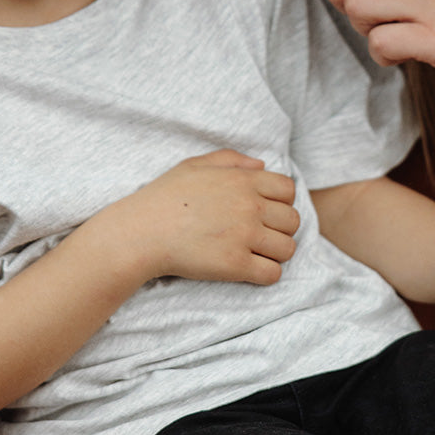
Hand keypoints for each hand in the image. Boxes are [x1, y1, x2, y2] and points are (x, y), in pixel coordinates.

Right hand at [114, 150, 299, 285]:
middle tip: (261, 235)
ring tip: (257, 253)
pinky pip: (272, 273)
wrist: (142, 231)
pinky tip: (250, 269)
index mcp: (243, 181)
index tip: (266, 211)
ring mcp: (244, 236)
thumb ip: (232, 160)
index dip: (281, 202)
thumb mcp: (196, 164)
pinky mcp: (235, 265)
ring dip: (276, 253)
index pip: (289, 190)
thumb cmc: (165, 197)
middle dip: (281, 228)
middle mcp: (249, 206)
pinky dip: (266, 274)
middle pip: (293, 221)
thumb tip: (261, 165)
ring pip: (288, 249)